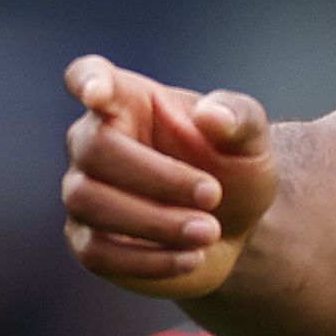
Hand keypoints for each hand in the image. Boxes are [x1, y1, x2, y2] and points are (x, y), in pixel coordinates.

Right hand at [61, 54, 277, 299]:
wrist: (237, 227)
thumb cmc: (234, 168)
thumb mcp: (251, 140)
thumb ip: (239, 119)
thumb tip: (213, 115)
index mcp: (129, 101)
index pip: (88, 75)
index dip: (86, 80)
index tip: (97, 93)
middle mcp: (94, 142)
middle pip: (94, 149)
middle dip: (157, 176)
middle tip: (214, 194)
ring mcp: (84, 192)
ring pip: (89, 202)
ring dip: (155, 220)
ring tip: (210, 232)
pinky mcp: (89, 241)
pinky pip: (97, 252)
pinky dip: (147, 260)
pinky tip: (191, 257)